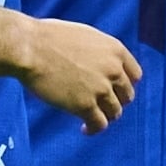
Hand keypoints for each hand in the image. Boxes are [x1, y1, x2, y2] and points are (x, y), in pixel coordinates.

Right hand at [11, 17, 140, 133]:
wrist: (30, 48)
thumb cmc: (48, 37)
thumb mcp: (84, 36)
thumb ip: (99, 52)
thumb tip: (98, 65)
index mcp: (115, 50)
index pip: (135, 75)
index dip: (125, 85)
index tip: (115, 90)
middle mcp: (113, 70)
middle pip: (127, 95)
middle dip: (115, 101)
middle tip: (101, 105)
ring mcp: (101, 89)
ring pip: (115, 112)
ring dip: (104, 116)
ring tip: (90, 119)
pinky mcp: (85, 105)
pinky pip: (99, 124)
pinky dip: (93, 129)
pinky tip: (84, 129)